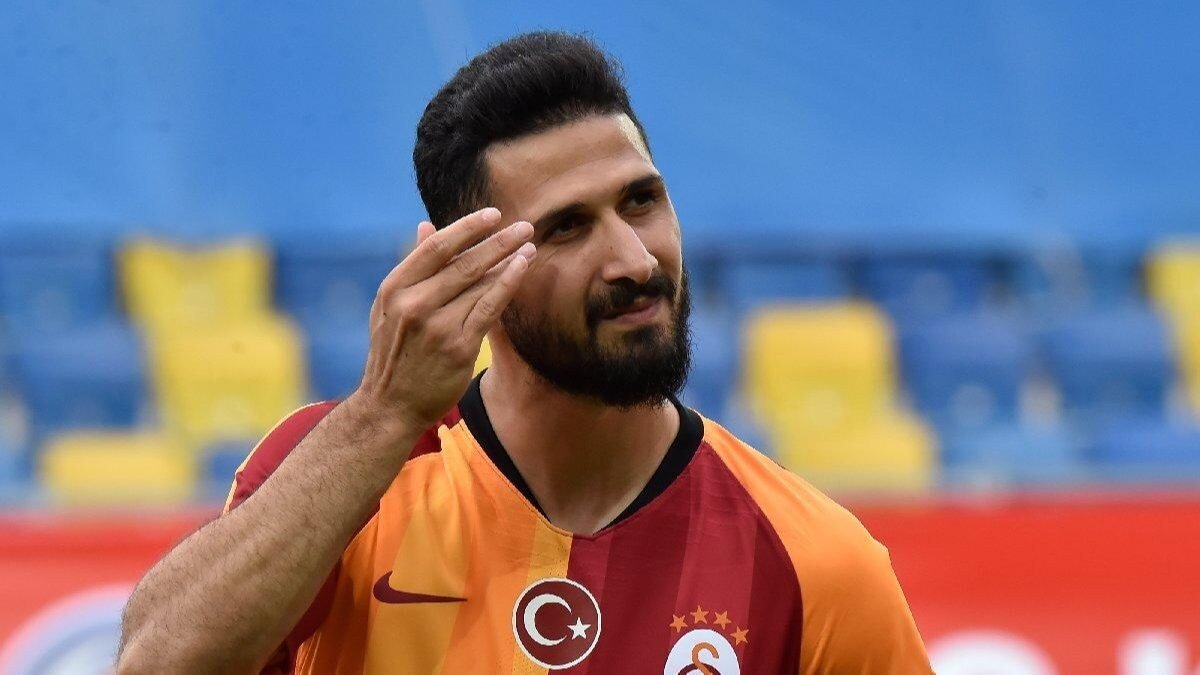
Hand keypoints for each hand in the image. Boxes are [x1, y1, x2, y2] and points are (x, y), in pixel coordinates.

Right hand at [351, 207, 535, 432]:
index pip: (436, 248)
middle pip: (463, 262)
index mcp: (394, 288)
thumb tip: (425, 225)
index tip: (493, 215)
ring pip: (479, 284)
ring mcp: (436, 326)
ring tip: (529, 246)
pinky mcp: (457, 347)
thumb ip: (413, 267)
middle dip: (497, 241)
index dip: (467, 228)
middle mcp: (413, 304)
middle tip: (524, 226)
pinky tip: (521, 269)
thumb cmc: (394, 352)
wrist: (390, 406)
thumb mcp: (390, 306)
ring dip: (508, 261)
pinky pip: (489, 308)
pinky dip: (507, 285)